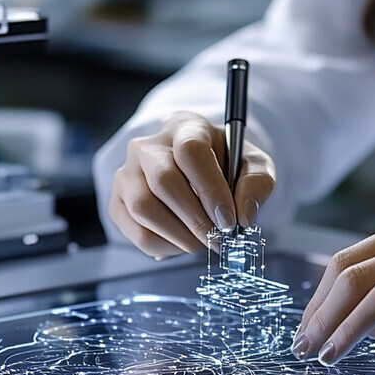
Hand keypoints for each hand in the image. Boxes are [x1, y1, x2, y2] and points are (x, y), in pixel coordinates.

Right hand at [108, 111, 275, 256]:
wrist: (198, 176)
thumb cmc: (226, 168)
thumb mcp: (253, 167)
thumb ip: (257, 184)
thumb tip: (243, 215)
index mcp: (185, 128)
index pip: (190, 151)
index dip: (210, 189)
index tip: (229, 220)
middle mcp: (148, 147)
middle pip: (164, 181)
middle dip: (196, 220)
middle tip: (219, 239)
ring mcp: (127, 174)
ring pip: (144, 208)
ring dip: (180, 236)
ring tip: (203, 242)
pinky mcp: (118, 203)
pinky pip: (137, 232)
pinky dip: (165, 246)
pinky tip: (183, 243)